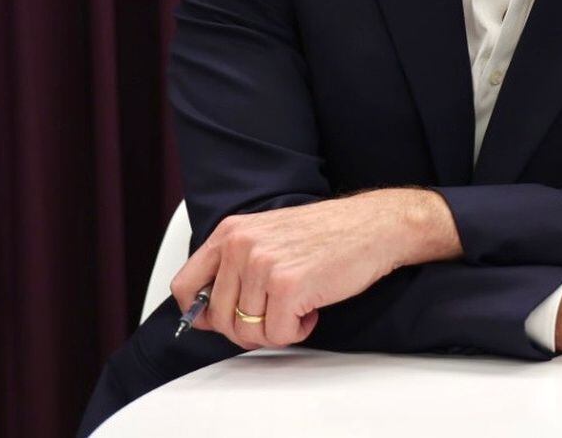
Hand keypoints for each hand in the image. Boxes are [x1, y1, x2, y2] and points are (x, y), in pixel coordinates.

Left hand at [170, 189, 460, 349]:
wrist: (376, 226)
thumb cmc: (329, 234)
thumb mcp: (268, 236)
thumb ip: (233, 266)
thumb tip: (206, 315)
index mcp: (231, 231)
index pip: (184, 286)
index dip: (202, 313)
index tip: (224, 317)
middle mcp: (241, 246)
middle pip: (219, 319)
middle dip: (249, 327)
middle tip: (277, 313)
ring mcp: (263, 265)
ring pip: (247, 332)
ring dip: (276, 329)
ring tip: (299, 306)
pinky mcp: (288, 286)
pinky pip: (276, 335)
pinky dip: (297, 331)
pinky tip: (312, 309)